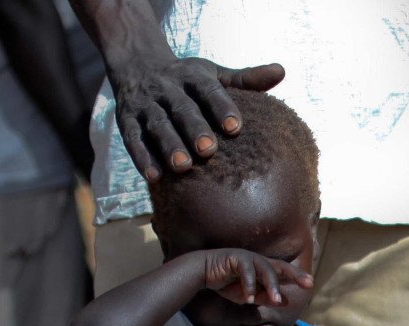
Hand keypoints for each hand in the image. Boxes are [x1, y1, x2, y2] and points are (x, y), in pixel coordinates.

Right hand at [111, 55, 284, 180]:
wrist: (137, 64)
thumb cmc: (187, 79)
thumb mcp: (214, 74)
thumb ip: (246, 78)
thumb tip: (281, 72)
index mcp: (192, 76)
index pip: (208, 90)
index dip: (221, 107)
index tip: (235, 127)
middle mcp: (167, 88)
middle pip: (181, 109)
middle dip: (194, 128)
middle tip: (208, 150)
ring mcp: (146, 105)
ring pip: (157, 125)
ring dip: (168, 145)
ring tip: (183, 166)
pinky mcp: (127, 121)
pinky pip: (133, 139)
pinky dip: (142, 157)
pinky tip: (154, 177)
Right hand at [202, 249, 312, 305]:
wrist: (202, 272)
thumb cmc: (226, 283)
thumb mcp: (248, 295)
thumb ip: (265, 297)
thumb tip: (284, 302)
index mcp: (263, 269)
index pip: (284, 273)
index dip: (297, 277)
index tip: (311, 284)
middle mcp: (258, 261)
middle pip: (280, 266)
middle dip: (295, 275)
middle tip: (308, 284)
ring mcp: (248, 258)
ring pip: (265, 269)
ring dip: (271, 285)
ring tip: (275, 299)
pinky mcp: (235, 257)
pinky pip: (246, 271)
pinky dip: (248, 285)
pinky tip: (248, 298)